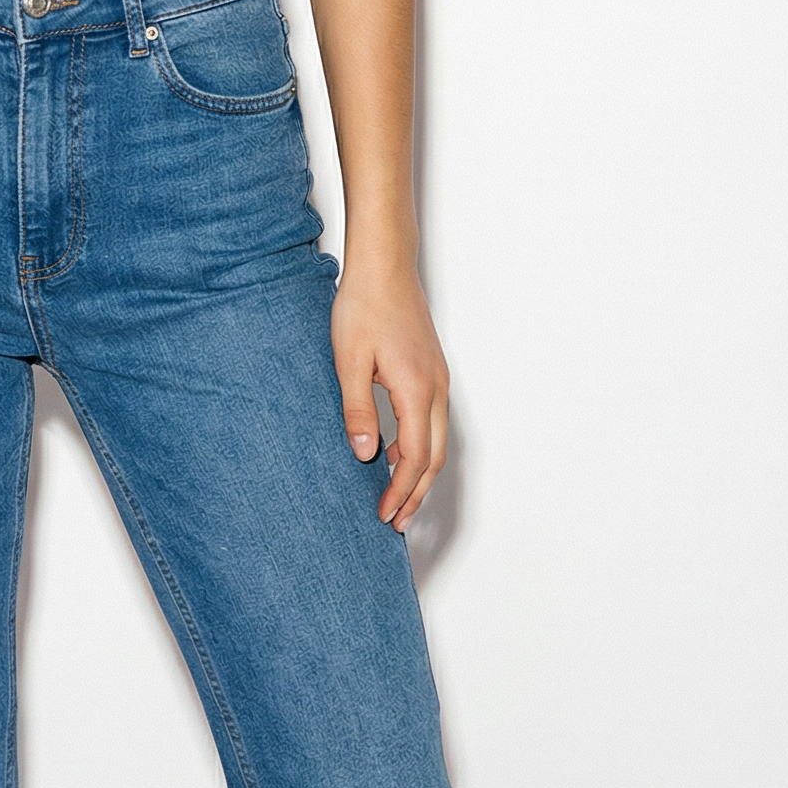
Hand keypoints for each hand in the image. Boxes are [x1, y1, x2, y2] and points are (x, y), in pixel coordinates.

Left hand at [330, 253, 449, 530]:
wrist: (384, 266)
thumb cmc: (363, 306)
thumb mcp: (349, 360)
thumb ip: (357, 409)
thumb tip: (365, 456)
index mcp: (416, 390)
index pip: (414, 457)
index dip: (400, 491)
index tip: (384, 515)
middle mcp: (435, 388)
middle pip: (434, 456)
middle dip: (417, 493)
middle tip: (396, 522)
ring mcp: (438, 378)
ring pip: (437, 440)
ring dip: (420, 472)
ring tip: (399, 497)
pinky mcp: (431, 370)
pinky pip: (432, 421)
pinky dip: (420, 447)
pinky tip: (396, 452)